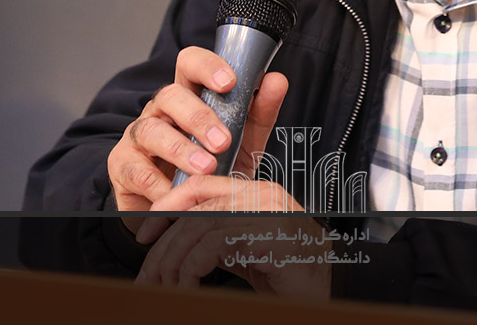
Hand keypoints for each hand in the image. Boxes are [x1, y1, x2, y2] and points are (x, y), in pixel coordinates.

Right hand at [105, 45, 287, 233]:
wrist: (181, 212)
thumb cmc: (212, 168)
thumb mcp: (243, 142)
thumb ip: (258, 113)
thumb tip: (277, 80)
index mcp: (189, 96)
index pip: (190, 64)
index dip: (207, 66)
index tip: (229, 82)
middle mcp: (160, 110)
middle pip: (170, 95)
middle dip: (198, 117)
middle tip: (223, 142)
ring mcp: (138, 136)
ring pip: (150, 130)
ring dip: (180, 149)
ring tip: (205, 169)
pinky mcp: (122, 165)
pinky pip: (137, 170)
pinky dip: (159, 184)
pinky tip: (177, 194)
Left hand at [133, 175, 328, 298]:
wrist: (333, 289)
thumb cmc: (290, 275)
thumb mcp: (246, 252)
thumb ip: (218, 242)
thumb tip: (176, 253)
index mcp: (255, 192)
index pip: (199, 186)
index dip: (166, 208)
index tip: (144, 235)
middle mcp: (261, 195)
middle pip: (193, 209)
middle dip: (162, 245)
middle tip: (146, 277)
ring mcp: (266, 211)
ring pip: (198, 227)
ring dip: (172, 262)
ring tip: (162, 287)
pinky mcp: (268, 233)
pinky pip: (213, 245)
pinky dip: (191, 269)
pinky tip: (187, 287)